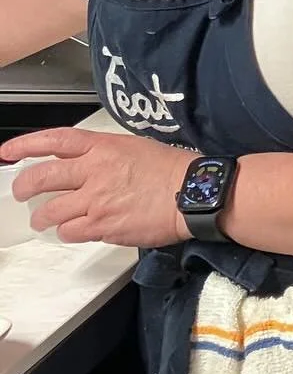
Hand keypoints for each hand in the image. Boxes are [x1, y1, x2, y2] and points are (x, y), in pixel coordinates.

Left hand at [0, 126, 191, 248]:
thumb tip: (81, 165)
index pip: (53, 141)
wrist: (193, 193)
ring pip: (50, 212)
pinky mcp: (103, 227)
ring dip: (44, 217)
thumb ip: (102, 155)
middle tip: (22, 192)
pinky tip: (78, 228)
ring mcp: (96, 201)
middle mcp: (94, 172)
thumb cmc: (171, 170)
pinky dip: (69, 231)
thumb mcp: (133, 147)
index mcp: (102, 147)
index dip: (25, 146)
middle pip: (41, 178)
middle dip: (24, 187)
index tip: (8, 153)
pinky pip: (71, 232)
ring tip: (46, 219)